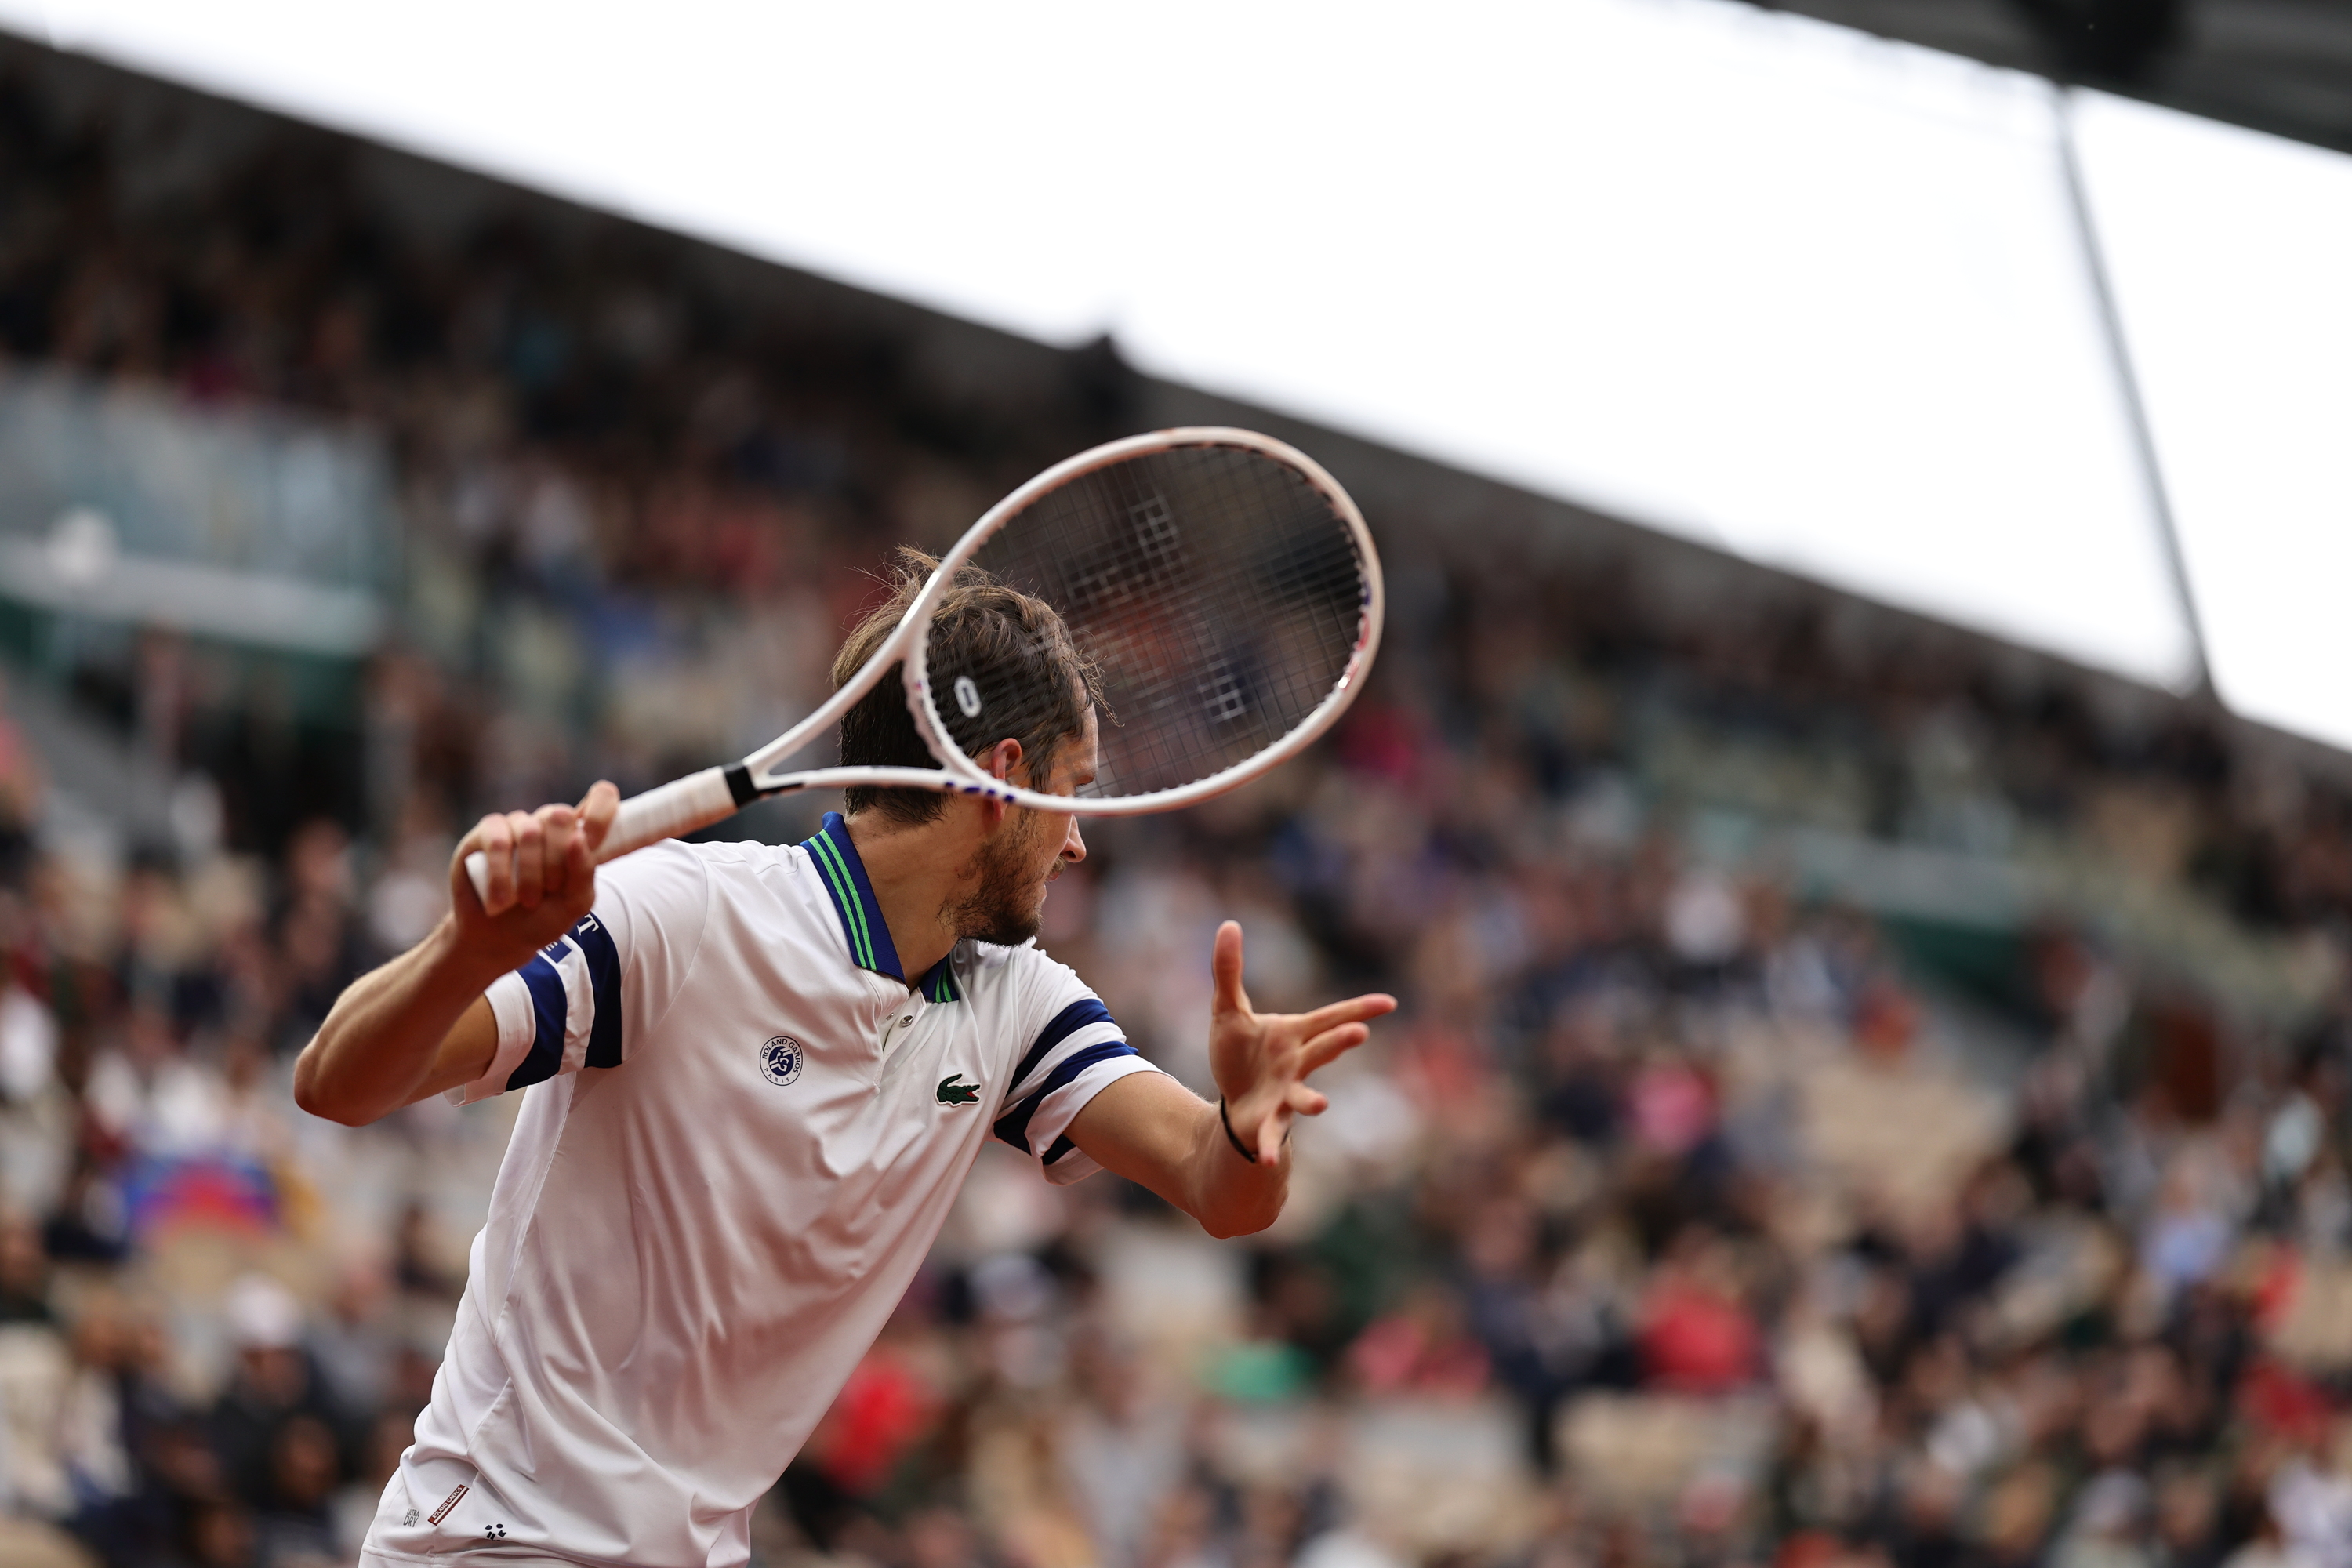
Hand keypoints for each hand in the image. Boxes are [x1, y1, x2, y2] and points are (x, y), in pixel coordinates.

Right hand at [448, 781, 619, 968]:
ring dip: (530, 874)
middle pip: (561, 816)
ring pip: (530, 832)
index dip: (602, 810)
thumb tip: (579, 838)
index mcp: (577, 835)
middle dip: (558, 860)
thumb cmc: (543, 918)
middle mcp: (547, 824)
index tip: (595, 840)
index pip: (601, 797)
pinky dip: (502, 874)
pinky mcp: (485, 833)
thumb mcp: (574, 903)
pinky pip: (498, 841)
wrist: (500, 939)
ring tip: (526, 901)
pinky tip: (500, 899)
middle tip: (551, 890)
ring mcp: (516, 825)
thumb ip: (584, 872)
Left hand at [1208, 920, 1396, 1165]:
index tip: (1389, 1003)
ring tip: (1322, 1105)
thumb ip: (1229, 970)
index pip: (1330, 1018)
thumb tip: (1228, 924)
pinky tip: (1265, 1160)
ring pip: (1302, 1095)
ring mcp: (1285, 1095)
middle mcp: (1297, 1064)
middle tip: (1358, 1032)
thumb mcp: (1228, 1010)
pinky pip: (1271, 1135)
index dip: (1359, 1009)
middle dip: (1339, 1042)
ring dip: (1312, 1100)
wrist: (1235, 1101)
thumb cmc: (1241, 1054)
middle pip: (1321, 1051)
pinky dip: (1271, 1147)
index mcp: (1294, 1035)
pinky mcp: (1267, 1120)